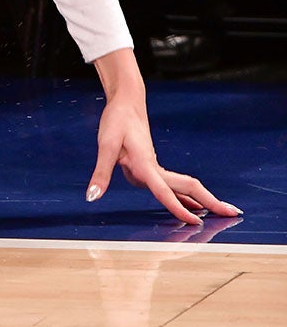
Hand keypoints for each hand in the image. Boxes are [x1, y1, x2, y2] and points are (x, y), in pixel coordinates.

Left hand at [86, 93, 241, 224]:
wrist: (126, 102)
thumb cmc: (116, 121)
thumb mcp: (105, 145)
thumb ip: (101, 172)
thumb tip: (92, 196)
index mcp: (145, 164)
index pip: (164, 191)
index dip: (179, 208)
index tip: (196, 223)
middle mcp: (154, 168)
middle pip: (187, 187)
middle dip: (210, 201)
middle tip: (234, 215)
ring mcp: (155, 167)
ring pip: (183, 186)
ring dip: (202, 199)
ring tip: (222, 214)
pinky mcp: (152, 166)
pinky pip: (173, 185)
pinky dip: (185, 197)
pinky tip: (192, 205)